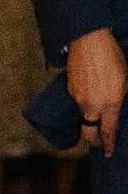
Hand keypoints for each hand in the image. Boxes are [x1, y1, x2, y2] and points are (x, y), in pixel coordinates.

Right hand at [66, 28, 126, 157]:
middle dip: (95, 142)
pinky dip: (85, 108)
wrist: (89, 40)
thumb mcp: (125, 80)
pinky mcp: (70, 90)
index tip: (109, 153)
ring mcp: (78, 99)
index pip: (108, 132)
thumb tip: (115, 114)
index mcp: (109, 103)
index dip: (109, 144)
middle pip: (89, 134)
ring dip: (90, 124)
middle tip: (101, 145)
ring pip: (83, 119)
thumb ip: (119, 101)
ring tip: (96, 122)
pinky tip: (91, 100)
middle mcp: (91, 105)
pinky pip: (78, 105)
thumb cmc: (112, 56)